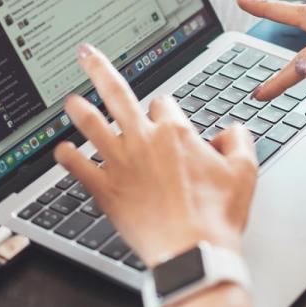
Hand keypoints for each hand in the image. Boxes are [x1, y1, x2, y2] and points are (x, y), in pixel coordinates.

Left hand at [55, 43, 258, 266]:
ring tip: (70, 99)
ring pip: (92, 125)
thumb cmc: (217, 216)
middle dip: (99, 69)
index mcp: (175, 132)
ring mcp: (121, 164)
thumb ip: (239, 140)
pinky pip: (78, 168)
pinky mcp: (106, 190)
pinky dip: (67, 157)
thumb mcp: (245, 171)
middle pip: (116, 93)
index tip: (166, 119)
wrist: (193, 252)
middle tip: (85, 54)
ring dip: (79, 109)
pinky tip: (60, 151)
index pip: (164, 104)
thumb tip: (232, 130)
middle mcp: (144, 140)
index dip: (165, 111)